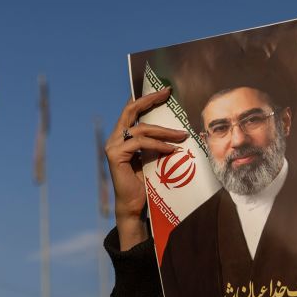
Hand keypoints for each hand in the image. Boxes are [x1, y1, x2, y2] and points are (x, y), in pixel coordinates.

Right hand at [104, 87, 187, 249]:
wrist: (135, 205)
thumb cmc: (145, 183)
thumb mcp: (152, 156)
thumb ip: (155, 142)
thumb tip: (177, 128)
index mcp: (122, 136)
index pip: (132, 111)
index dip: (146, 98)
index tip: (164, 90)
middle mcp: (114, 138)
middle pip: (131, 110)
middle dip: (150, 99)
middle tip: (168, 93)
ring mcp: (113, 146)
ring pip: (141, 129)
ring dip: (164, 131)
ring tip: (182, 135)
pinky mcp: (116, 156)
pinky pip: (140, 144)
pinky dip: (158, 145)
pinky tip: (171, 150)